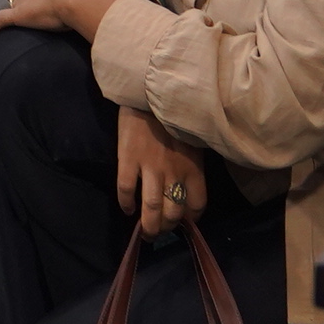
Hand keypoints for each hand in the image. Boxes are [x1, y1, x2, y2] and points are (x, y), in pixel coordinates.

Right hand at [119, 105, 207, 233]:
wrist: (149, 90)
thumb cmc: (174, 115)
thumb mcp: (194, 140)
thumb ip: (192, 163)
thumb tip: (187, 185)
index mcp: (194, 168)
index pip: (197, 205)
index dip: (191, 219)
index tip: (184, 221)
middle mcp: (174, 172)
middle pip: (173, 213)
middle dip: (167, 227)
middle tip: (160, 230)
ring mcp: (150, 167)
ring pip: (151, 209)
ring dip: (148, 226)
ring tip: (145, 232)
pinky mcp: (128, 160)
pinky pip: (126, 190)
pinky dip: (125, 204)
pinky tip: (126, 208)